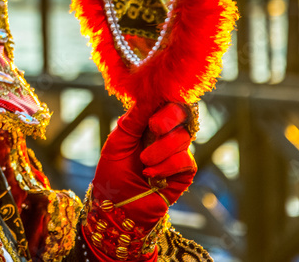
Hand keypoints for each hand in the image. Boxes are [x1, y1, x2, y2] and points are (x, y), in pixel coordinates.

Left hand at [84, 102, 196, 260]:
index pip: (164, 101)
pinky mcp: (185, 172)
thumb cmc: (113, 171)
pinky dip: (167, 166)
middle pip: (181, 113)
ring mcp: (176, 151)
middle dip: (168, 118)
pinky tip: (151, 174)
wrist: (115, 205)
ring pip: (182, 138)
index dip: (165, 99)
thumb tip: (150, 94)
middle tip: (154, 126)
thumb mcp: (119, 140)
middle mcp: (165, 133)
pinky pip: (185, 160)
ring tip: (143, 162)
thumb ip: (135, 118)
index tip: (155, 100)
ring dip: (161, 150)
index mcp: (148, 121)